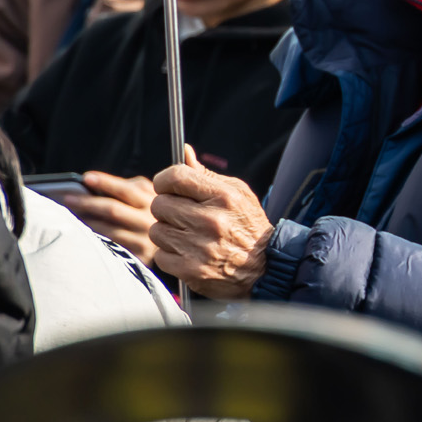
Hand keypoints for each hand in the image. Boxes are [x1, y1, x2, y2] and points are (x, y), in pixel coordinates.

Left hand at [62, 172, 158, 265]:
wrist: (177, 245)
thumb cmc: (150, 217)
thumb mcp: (150, 197)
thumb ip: (131, 188)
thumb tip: (91, 182)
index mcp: (155, 198)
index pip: (127, 188)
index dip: (105, 182)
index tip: (86, 178)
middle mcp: (153, 218)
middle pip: (113, 209)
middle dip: (87, 202)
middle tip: (67, 198)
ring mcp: (147, 238)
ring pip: (108, 229)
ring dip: (86, 222)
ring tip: (71, 217)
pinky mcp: (142, 255)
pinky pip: (111, 246)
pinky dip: (94, 239)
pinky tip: (82, 234)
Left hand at [149, 146, 272, 299]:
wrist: (264, 267)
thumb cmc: (248, 225)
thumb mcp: (238, 193)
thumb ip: (207, 175)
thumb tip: (184, 152)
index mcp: (223, 196)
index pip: (175, 177)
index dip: (165, 181)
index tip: (168, 187)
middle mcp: (211, 220)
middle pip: (159, 204)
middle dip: (167, 208)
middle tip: (182, 215)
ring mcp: (199, 247)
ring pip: (156, 230)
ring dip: (168, 232)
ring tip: (187, 235)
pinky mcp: (190, 270)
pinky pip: (159, 255)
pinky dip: (170, 254)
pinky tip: (187, 252)